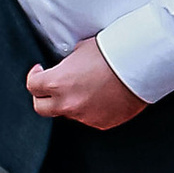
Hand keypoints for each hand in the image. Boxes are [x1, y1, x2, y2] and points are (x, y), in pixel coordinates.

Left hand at [26, 36, 146, 131]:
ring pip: (68, 113)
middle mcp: (68, 103)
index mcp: (58, 82)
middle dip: (42, 97)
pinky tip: (101, 96)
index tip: (39, 72)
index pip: (32, 86)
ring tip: (86, 87)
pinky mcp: (102, 123)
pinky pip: (89, 118)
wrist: (140, 64)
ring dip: (70, 102)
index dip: (34, 77)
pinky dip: (91, 109)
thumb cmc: (112, 52)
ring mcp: (85, 116)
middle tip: (49, 87)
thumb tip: (67, 65)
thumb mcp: (81, 50)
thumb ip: (67, 62)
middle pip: (41, 107)